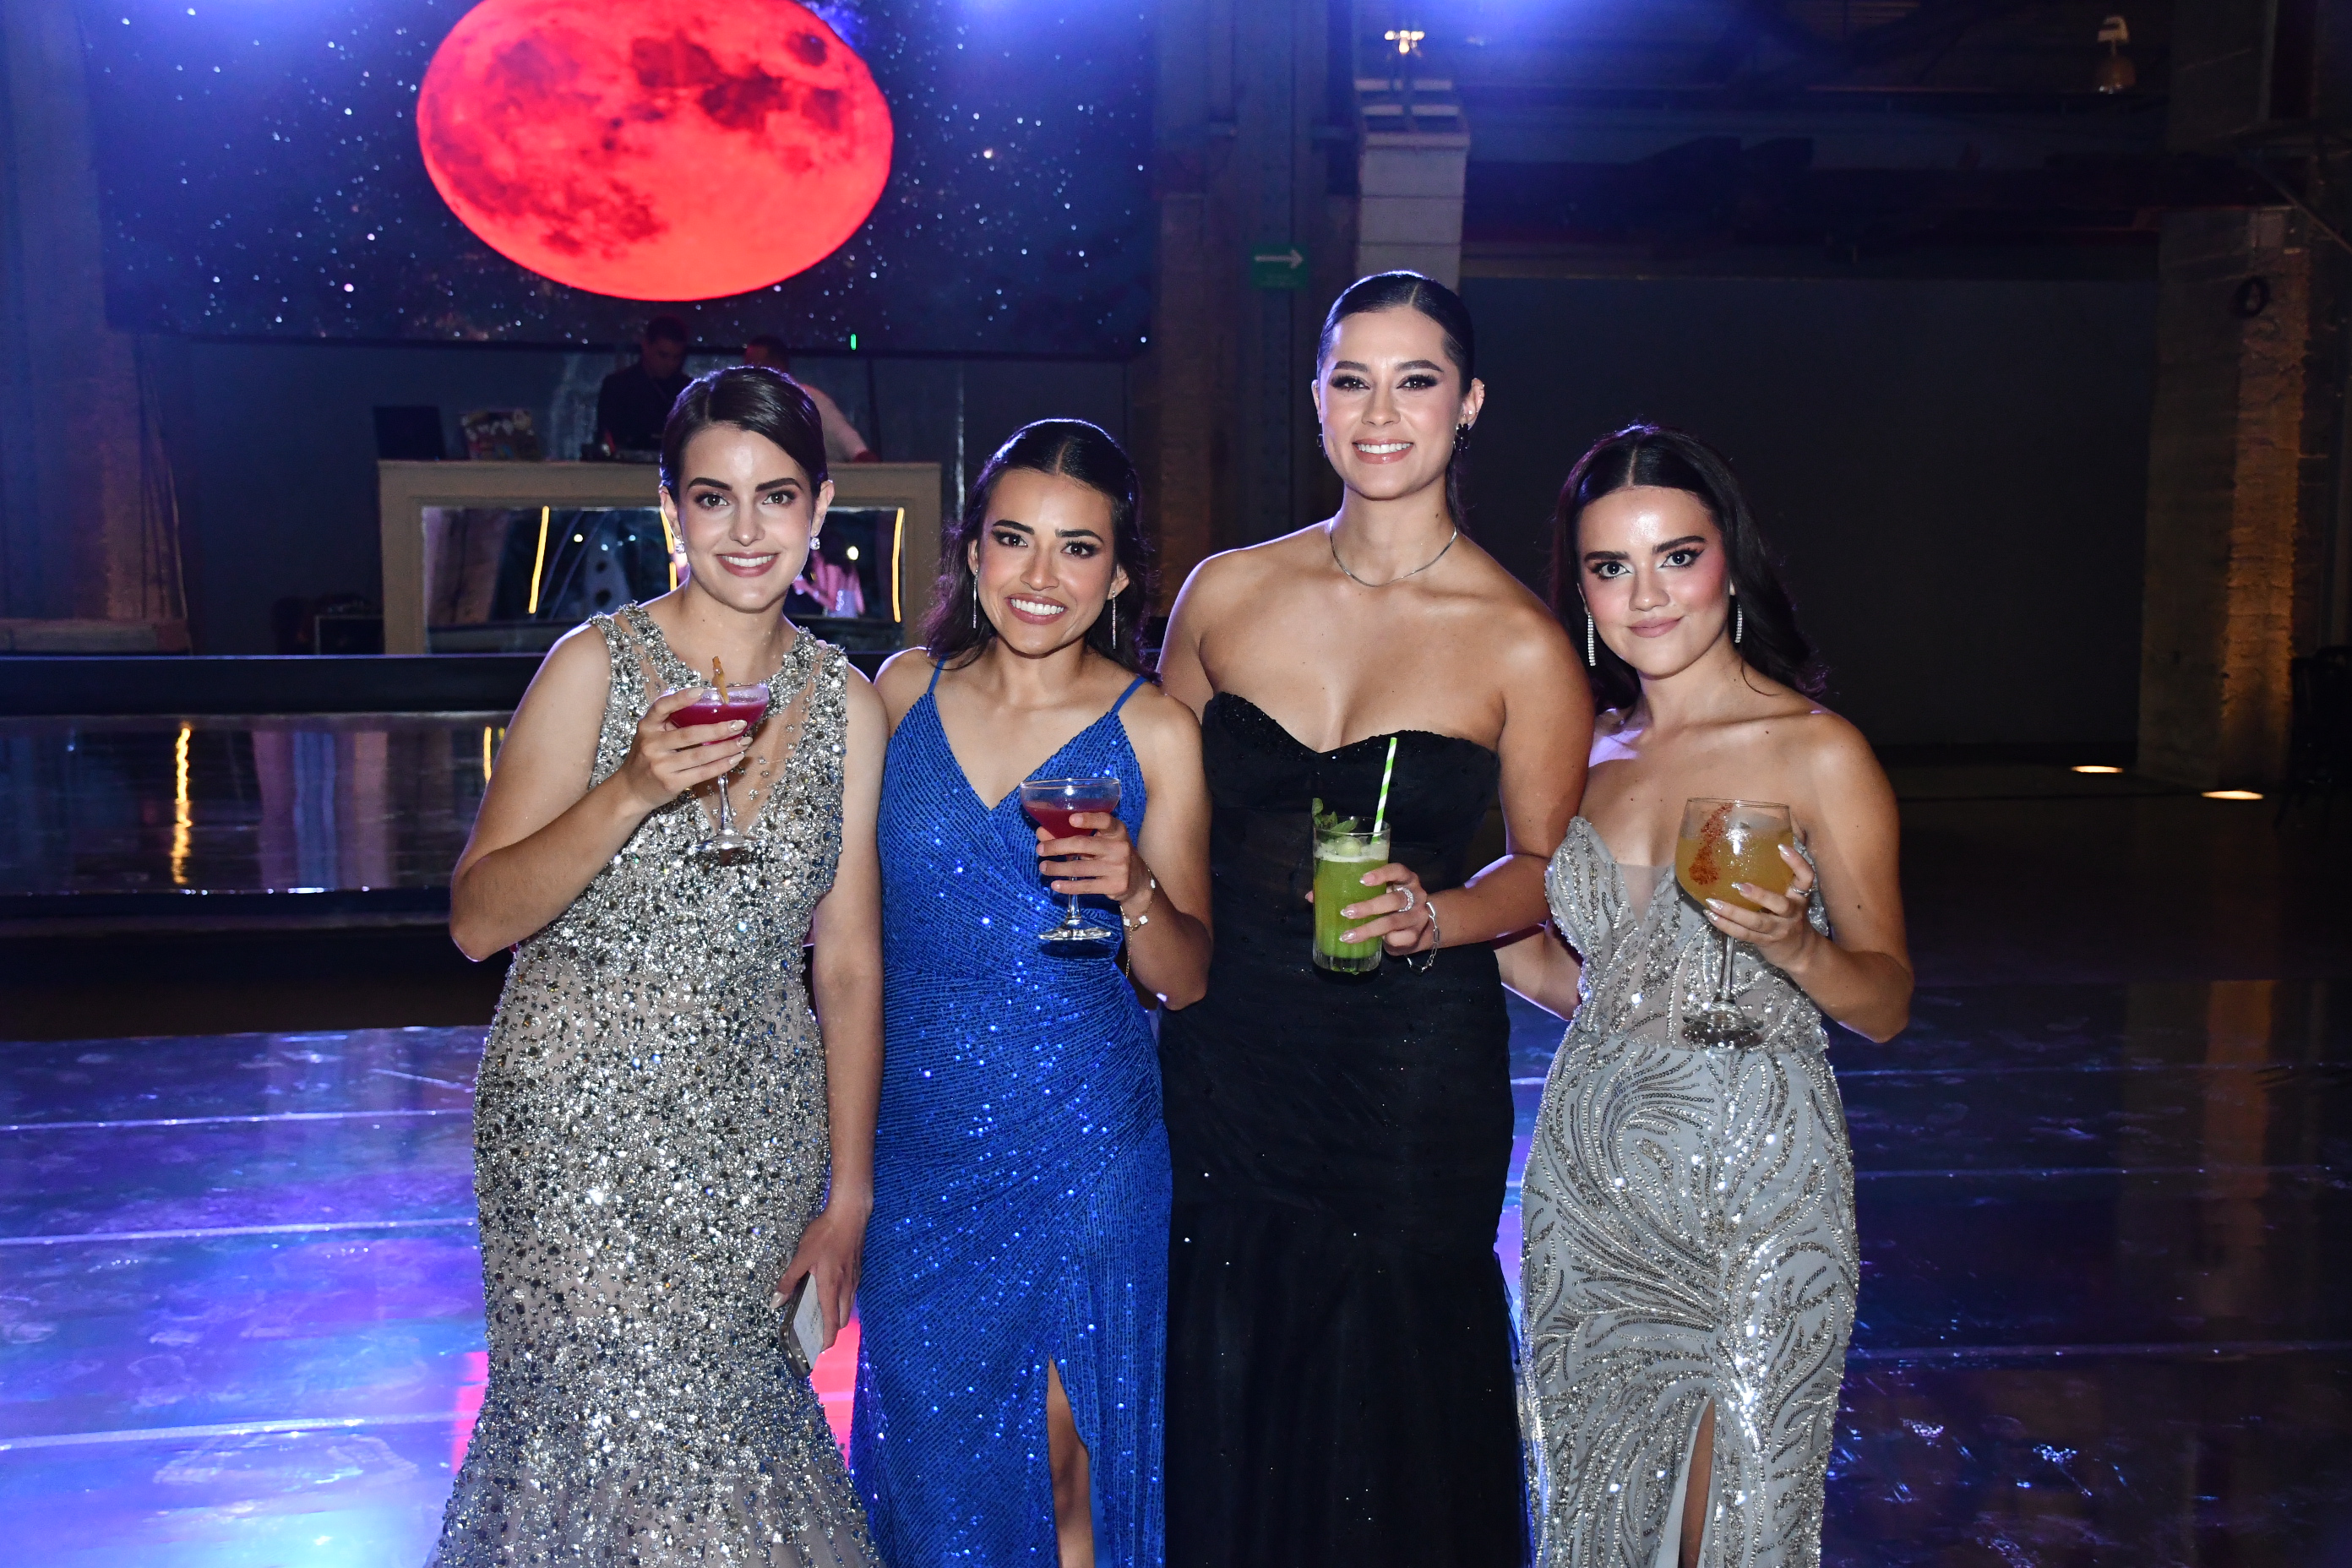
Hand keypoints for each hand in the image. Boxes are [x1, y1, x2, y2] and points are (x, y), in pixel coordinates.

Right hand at [616, 689, 753, 812]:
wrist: (631, 791)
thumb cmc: (647, 758)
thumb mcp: (650, 736)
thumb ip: (669, 723)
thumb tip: (708, 708)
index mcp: (647, 727)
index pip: (661, 707)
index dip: (680, 698)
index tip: (701, 691)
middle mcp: (651, 744)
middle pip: (689, 734)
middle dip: (718, 729)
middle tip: (740, 724)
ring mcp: (661, 765)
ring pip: (700, 755)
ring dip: (726, 748)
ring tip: (743, 742)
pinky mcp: (671, 783)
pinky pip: (702, 773)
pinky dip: (722, 765)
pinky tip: (735, 759)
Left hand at [770, 1201, 866, 1353]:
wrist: (850, 1214)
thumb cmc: (825, 1234)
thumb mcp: (802, 1256)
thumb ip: (788, 1280)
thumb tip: (775, 1302)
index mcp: (831, 1288)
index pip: (832, 1324)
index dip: (827, 1340)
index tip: (819, 1351)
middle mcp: (846, 1288)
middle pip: (842, 1319)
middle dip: (831, 1330)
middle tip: (815, 1333)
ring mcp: (854, 1279)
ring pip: (848, 1307)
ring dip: (837, 1315)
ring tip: (821, 1315)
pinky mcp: (857, 1270)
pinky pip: (850, 1294)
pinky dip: (842, 1301)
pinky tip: (831, 1292)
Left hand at [1038, 812, 1152, 908]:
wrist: (1137, 881)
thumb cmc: (1112, 854)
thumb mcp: (1100, 841)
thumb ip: (1073, 835)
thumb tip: (1041, 832)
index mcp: (1117, 831)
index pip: (1105, 821)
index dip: (1088, 820)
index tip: (1071, 819)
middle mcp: (1120, 847)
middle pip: (1083, 845)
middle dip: (1057, 847)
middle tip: (1040, 850)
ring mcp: (1118, 868)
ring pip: (1080, 868)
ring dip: (1057, 868)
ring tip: (1043, 867)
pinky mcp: (1114, 885)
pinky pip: (1086, 886)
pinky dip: (1068, 886)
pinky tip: (1055, 885)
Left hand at [1306, 861, 1438, 954]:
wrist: (1420, 928)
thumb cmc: (1390, 905)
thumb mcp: (1376, 895)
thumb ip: (1350, 891)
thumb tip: (1312, 896)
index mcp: (1406, 880)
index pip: (1398, 871)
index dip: (1382, 874)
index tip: (1362, 880)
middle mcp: (1415, 896)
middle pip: (1395, 899)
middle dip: (1369, 906)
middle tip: (1347, 912)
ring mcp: (1417, 916)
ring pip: (1393, 922)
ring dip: (1369, 929)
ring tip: (1348, 935)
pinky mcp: (1416, 935)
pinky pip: (1400, 938)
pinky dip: (1387, 941)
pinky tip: (1377, 944)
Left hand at [1704, 841, 1818, 970]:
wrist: (1800, 953)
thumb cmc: (1789, 917)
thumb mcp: (1791, 899)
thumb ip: (1777, 882)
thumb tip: (1745, 853)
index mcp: (1800, 897)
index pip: (1806, 878)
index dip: (1797, 863)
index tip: (1781, 848)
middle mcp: (1792, 913)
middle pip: (1780, 904)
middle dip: (1760, 895)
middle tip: (1739, 885)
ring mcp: (1779, 929)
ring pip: (1757, 922)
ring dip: (1733, 912)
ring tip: (1713, 902)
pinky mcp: (1765, 942)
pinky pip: (1744, 934)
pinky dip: (1726, 926)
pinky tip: (1711, 916)